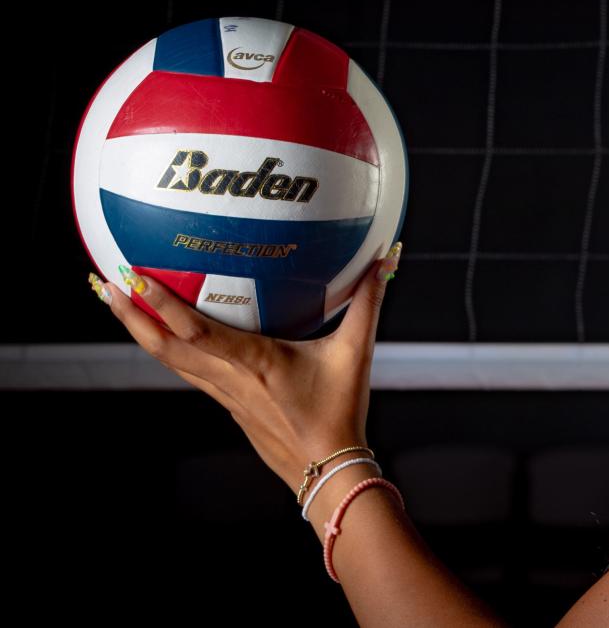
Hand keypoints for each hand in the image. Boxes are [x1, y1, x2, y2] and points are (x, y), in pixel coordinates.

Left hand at [91, 244, 401, 496]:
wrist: (327, 468)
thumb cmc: (340, 411)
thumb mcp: (356, 352)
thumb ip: (368, 302)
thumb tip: (385, 260)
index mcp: (254, 362)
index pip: (196, 330)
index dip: (162, 303)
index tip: (135, 276)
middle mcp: (229, 378)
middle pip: (164, 346)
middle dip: (130, 314)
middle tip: (103, 281)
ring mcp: (223, 393)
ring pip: (168, 360)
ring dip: (139, 330)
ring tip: (117, 301)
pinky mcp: (226, 402)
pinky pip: (186, 369)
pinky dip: (165, 346)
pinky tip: (161, 333)